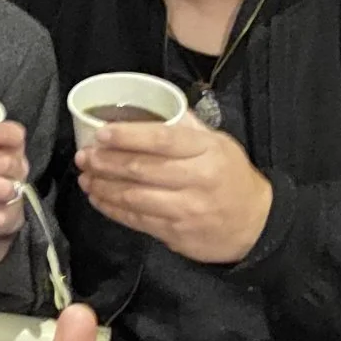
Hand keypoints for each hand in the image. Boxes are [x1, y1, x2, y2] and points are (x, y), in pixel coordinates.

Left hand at [76, 119, 273, 264]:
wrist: (256, 224)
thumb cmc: (232, 177)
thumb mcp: (220, 144)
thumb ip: (188, 128)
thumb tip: (156, 106)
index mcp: (206, 151)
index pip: (161, 139)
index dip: (127, 135)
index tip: (101, 134)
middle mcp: (196, 179)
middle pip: (141, 168)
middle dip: (105, 162)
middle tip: (84, 156)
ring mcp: (185, 209)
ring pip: (134, 197)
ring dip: (103, 187)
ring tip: (85, 177)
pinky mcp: (176, 233)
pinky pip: (137, 220)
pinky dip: (113, 209)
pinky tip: (99, 199)